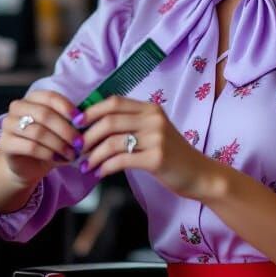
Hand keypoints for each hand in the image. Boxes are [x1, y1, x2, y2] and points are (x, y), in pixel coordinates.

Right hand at [0, 90, 83, 187]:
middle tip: (80, 143)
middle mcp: (17, 107)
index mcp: (32, 98)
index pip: (50, 97)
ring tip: (72, 154)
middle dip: (66, 130)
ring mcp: (8, 125)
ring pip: (38, 132)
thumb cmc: (49, 143)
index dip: (67, 108)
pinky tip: (59, 159)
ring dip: (59, 144)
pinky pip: (30, 147)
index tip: (81, 121)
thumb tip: (87, 120)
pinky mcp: (5, 143)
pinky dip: (48, 154)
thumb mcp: (61, 129)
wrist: (29, 165)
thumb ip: (71, 122)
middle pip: (44, 114)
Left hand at [76, 96, 217, 198]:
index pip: (114, 102)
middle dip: (87, 136)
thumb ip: (130, 124)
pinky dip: (104, 167)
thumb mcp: (154, 132)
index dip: (91, 111)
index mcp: (151, 109)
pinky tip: (99, 173)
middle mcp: (154, 119)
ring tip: (85, 165)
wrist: (199, 174)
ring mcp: (157, 138)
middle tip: (77, 150)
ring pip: (112, 142)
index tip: (76, 125)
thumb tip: (92, 126)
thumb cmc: (172, 154)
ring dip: (93, 155)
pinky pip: (121, 160)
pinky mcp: (157, 158)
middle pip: (109, 121)